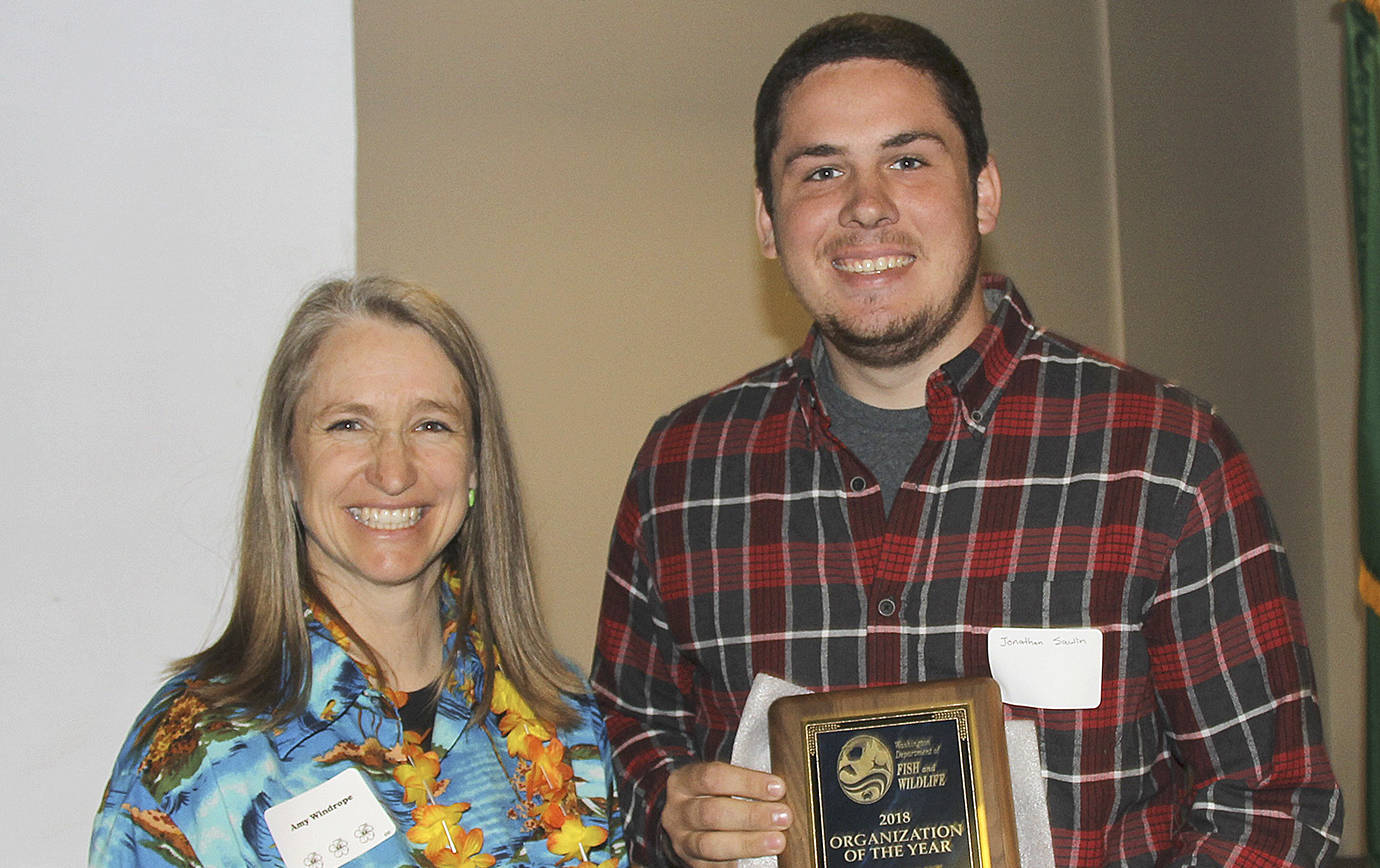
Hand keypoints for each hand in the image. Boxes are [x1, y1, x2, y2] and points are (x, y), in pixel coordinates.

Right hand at [661, 761, 790, 865]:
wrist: (686, 822)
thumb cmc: (711, 795)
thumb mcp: (717, 780)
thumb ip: (744, 782)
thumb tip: (780, 789)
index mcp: (684, 782)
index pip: (713, 777)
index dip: (748, 782)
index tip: (778, 787)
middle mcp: (678, 812)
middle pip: (712, 813)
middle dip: (752, 815)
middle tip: (783, 816)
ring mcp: (683, 841)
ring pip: (711, 845)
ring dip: (748, 843)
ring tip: (777, 841)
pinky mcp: (694, 864)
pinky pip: (716, 867)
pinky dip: (740, 863)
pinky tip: (761, 860)